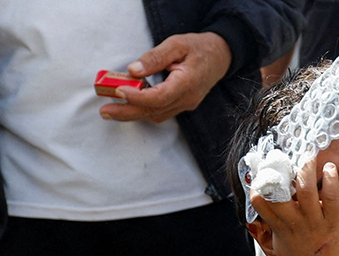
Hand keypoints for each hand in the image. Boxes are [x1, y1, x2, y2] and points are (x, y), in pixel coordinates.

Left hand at [99, 32, 231, 122]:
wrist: (220, 57)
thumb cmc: (199, 48)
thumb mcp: (176, 44)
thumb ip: (155, 57)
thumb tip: (133, 70)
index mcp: (187, 83)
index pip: (160, 97)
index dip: (138, 97)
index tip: (119, 91)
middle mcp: (187, 98)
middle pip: (154, 111)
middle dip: (128, 113)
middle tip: (105, 112)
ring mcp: (186, 104)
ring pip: (157, 115)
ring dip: (133, 114)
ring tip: (111, 110)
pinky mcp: (183, 105)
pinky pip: (161, 112)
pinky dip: (144, 111)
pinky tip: (130, 105)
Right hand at [252, 159, 338, 255]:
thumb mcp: (281, 246)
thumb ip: (274, 227)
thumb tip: (267, 214)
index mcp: (279, 227)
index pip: (261, 200)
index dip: (260, 182)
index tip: (264, 168)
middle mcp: (294, 222)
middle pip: (280, 190)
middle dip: (281, 170)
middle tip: (286, 156)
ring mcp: (314, 222)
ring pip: (305, 189)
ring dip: (306, 169)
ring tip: (309, 157)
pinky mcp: (333, 223)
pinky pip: (330, 197)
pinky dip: (330, 179)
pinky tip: (330, 169)